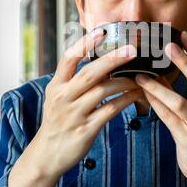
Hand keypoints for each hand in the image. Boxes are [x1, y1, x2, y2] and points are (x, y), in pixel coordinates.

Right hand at [9, 29, 142, 186]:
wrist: (46, 155)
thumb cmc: (57, 122)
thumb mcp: (57, 98)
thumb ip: (73, 81)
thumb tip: (97, 62)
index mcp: (56, 86)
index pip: (68, 59)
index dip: (85, 43)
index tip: (102, 31)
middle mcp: (63, 97)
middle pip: (90, 72)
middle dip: (113, 59)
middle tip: (132, 49)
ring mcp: (74, 113)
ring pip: (103, 91)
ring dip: (125, 82)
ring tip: (140, 78)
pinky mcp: (86, 129)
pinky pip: (110, 110)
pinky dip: (125, 100)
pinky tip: (136, 95)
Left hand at [135, 31, 186, 186]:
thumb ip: (179, 90)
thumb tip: (157, 71)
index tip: (182, 34)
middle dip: (186, 61)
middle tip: (169, 45)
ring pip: (180, 101)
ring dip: (159, 87)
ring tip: (141, 75)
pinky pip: (169, 118)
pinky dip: (155, 105)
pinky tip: (143, 95)